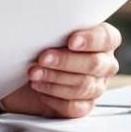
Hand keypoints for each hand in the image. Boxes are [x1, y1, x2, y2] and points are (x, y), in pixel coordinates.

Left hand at [0, 22, 121, 117]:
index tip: (71, 41)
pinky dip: (56, 98)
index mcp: (102, 40)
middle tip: (43, 58)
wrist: (24, 72)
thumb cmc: (40, 47)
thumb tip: (48, 25)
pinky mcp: (84, 105)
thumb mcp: (47, 32)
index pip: (107, 38)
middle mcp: (104, 63)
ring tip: (34, 74)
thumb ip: (55, 28)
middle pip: (94, 64)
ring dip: (55, 79)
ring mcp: (96, 86)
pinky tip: (40, 89)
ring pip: (84, 86)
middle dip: (65, 61)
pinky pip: (75, 106)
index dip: (91, 40)